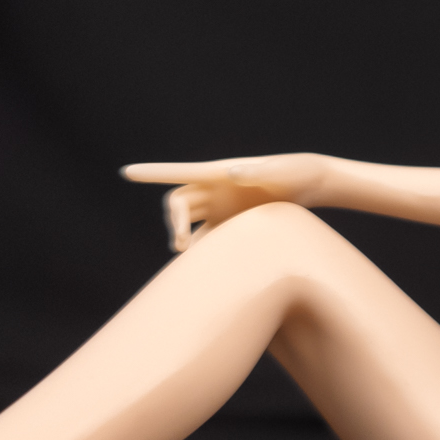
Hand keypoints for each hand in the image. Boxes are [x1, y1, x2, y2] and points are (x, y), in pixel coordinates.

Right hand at [120, 154, 332, 251]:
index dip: (152, 173)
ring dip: (185, 242)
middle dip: (173, 223)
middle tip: (180, 245)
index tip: (125, 172)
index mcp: (219, 173)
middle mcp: (215, 190)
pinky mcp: (234, 225)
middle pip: (178, 205)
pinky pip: (209, 240)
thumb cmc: (298, 171)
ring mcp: (223, 208)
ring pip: (190, 226)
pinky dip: (203, 252)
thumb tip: (230, 173)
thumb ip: (257, 172)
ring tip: (190, 260)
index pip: (179, 173)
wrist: (314, 184)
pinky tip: (206, 269)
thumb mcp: (280, 170)